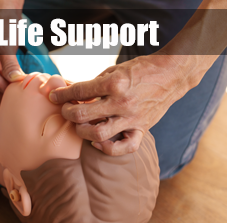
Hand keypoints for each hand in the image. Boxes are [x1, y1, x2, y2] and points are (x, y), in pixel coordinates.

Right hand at [0, 5, 24, 91]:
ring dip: (11, 80)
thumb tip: (15, 80)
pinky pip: (2, 73)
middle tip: (24, 90)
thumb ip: (10, 64)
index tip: (20, 93)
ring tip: (24, 84)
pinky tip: (20, 78)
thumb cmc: (1, 22)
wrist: (4, 10)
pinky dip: (11, 75)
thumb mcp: (6, 45)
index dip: (7, 86)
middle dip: (9, 84)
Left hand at [49, 54, 202, 155]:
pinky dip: (108, 148)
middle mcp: (122, 102)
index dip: (62, 95)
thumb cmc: (140, 69)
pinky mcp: (142, 128)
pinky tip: (98, 142)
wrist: (172, 73)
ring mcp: (133, 118)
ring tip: (79, 125)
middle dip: (67, 113)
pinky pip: (125, 148)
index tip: (54, 96)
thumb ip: (94, 84)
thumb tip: (73, 94)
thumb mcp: (114, 70)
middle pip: (83, 115)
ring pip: (98, 134)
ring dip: (82, 131)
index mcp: (114, 83)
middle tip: (66, 110)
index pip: (79, 92)